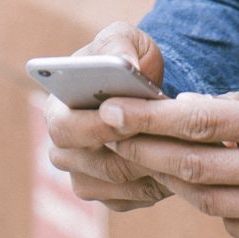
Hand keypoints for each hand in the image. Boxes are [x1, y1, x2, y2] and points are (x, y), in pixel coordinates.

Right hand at [41, 22, 172, 211]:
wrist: (148, 89)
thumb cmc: (129, 58)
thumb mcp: (125, 40)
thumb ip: (119, 44)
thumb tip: (123, 63)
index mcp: (56, 109)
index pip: (63, 128)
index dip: (94, 127)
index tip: (128, 117)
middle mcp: (64, 149)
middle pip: (89, 163)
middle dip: (130, 150)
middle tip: (166, 138)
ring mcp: (85, 176)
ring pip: (116, 182)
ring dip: (149, 166)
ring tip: (181, 149)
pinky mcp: (110, 195)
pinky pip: (134, 197)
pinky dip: (158, 182)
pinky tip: (181, 163)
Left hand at [102, 77, 238, 237]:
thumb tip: (188, 108)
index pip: (203, 120)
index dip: (151, 118)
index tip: (114, 111)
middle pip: (197, 167)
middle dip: (147, 152)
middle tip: (114, 140)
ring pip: (211, 203)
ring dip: (176, 183)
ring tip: (153, 163)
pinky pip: (238, 228)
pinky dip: (217, 207)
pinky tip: (211, 188)